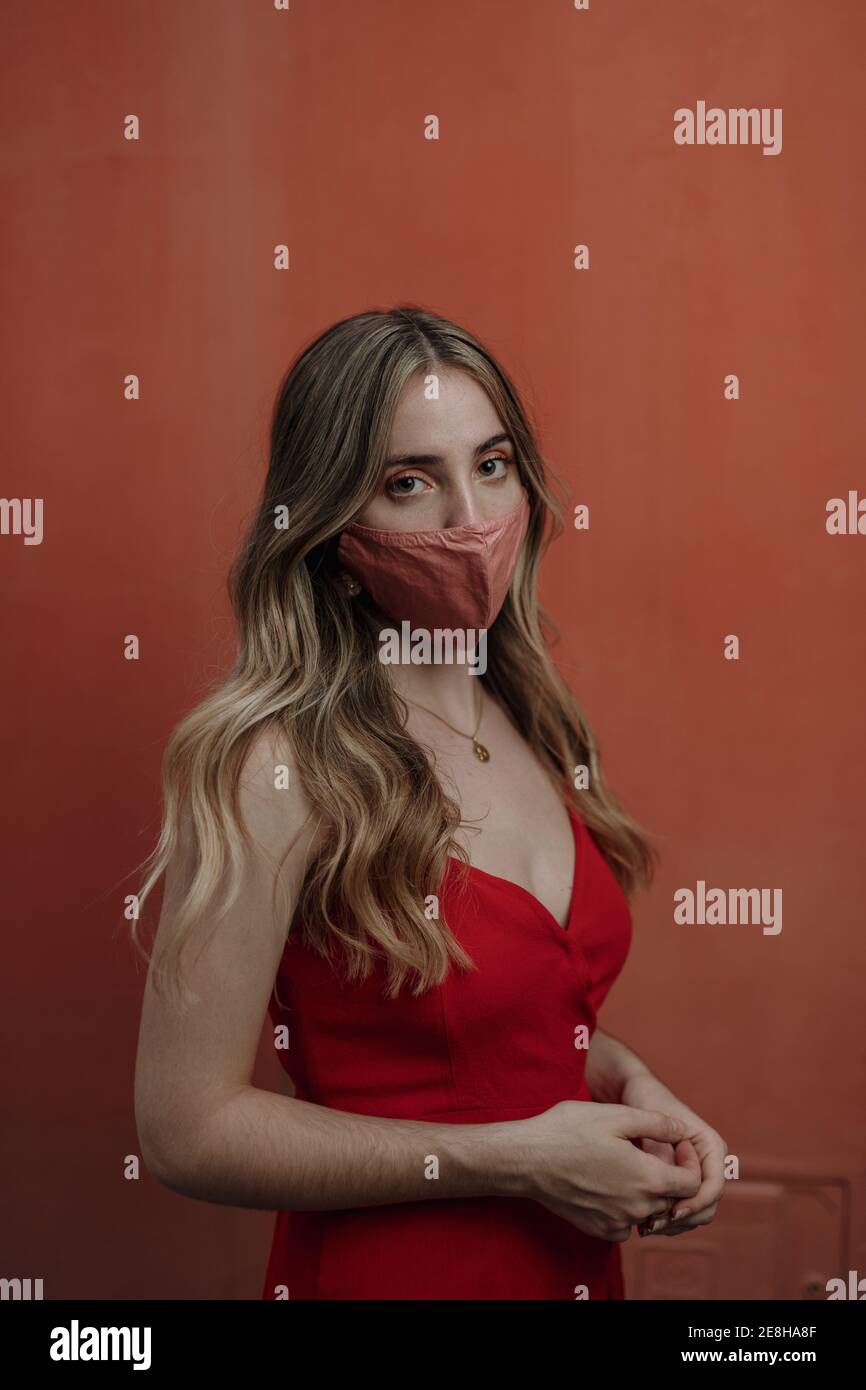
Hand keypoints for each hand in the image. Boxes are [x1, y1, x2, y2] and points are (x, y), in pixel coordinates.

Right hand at [513, 1100, 701, 1241]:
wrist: (527, 1159)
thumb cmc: (569, 1130)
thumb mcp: (616, 1115)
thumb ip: (657, 1124)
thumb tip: (682, 1130)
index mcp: (648, 1178)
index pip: (692, 1183)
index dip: (690, 1161)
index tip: (676, 1145)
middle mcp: (638, 1207)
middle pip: (672, 1198)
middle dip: (670, 1175)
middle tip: (649, 1151)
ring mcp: (618, 1222)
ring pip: (649, 1211)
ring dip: (647, 1191)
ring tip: (627, 1164)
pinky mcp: (599, 1230)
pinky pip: (626, 1224)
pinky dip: (626, 1208)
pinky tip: (609, 1185)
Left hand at [620, 1071, 725, 1236]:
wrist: (635, 1095)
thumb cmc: (646, 1105)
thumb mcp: (654, 1128)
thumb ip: (665, 1157)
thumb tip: (669, 1187)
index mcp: (711, 1146)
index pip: (714, 1185)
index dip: (696, 1203)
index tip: (672, 1213)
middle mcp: (709, 1164)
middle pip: (708, 1205)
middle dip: (684, 1219)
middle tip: (654, 1225)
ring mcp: (698, 1175)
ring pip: (696, 1213)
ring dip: (674, 1224)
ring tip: (646, 1226)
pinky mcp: (683, 1184)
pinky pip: (683, 1210)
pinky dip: (668, 1220)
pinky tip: (644, 1221)